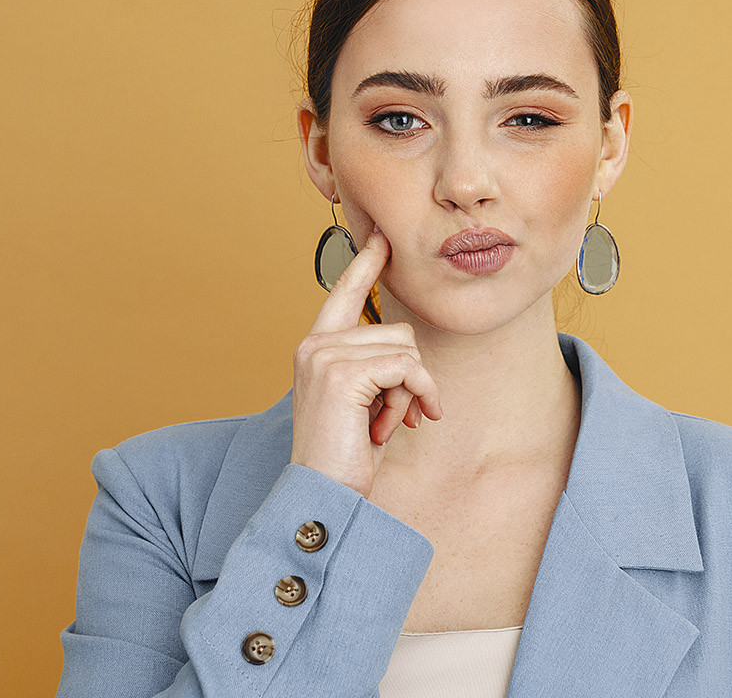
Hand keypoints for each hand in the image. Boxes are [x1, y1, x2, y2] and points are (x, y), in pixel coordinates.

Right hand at [290, 227, 443, 497]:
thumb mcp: (363, 402)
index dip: (366, 264)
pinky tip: (400, 425)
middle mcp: (315, 344)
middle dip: (409, 377)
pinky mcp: (343, 373)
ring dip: (411, 392)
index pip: (345, 292)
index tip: (382, 238)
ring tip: (385, 424)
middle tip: (392, 417)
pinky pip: (407, 368)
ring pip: (406, 350)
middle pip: (398, 331)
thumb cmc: (346, 453)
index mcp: (316, 348)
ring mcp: (325, 356)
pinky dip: (416, 395)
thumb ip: (375, 368)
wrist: (324, 494)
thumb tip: (407, 348)